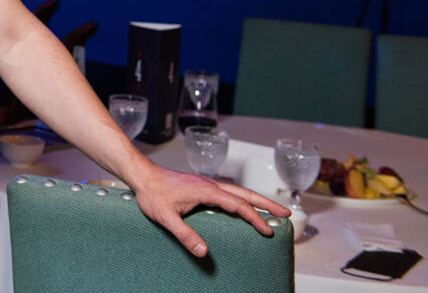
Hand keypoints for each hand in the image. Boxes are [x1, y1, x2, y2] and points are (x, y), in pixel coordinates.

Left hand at [130, 165, 291, 256]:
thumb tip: (203, 251)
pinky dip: (243, 198)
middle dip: (266, 203)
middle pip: (245, 193)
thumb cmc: (152, 193)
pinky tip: (244, 206)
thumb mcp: (165, 217)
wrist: (141, 175)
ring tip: (273, 209)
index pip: (237, 205)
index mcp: (205, 190)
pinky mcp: (202, 186)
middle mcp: (210, 184)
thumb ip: (184, 234)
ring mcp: (207, 184)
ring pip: (238, 191)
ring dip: (257, 199)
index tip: (267, 230)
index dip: (254, 218)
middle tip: (286, 212)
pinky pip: (229, 192)